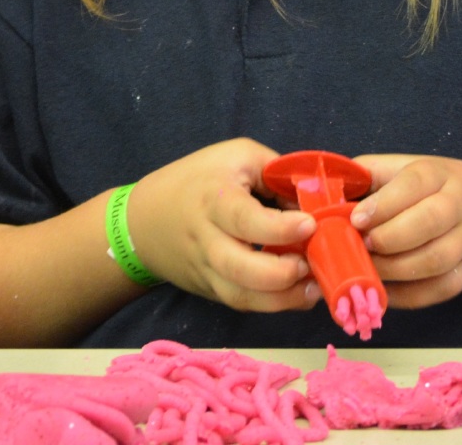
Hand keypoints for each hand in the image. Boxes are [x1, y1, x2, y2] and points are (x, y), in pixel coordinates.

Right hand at [123, 139, 319, 314]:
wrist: (144, 219)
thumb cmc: (199, 179)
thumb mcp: (238, 157)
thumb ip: (277, 173)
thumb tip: (317, 198)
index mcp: (214, 199)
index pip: (244, 219)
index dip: (279, 227)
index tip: (310, 224)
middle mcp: (207, 239)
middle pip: (239, 269)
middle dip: (281, 274)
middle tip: (309, 263)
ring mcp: (207, 270)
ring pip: (241, 296)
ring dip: (282, 299)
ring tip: (313, 288)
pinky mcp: (210, 290)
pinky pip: (242, 303)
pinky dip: (273, 304)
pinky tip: (298, 294)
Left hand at [349, 155, 461, 310]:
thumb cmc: (439, 189)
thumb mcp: (409, 169)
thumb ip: (369, 176)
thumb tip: (321, 191)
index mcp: (438, 174)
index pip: (415, 184)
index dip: (384, 204)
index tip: (356, 219)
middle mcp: (458, 205)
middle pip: (429, 222)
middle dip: (389, 238)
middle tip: (361, 245)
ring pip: (435, 261)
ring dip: (395, 270)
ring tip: (367, 269)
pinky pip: (440, 290)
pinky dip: (409, 296)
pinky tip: (382, 292)